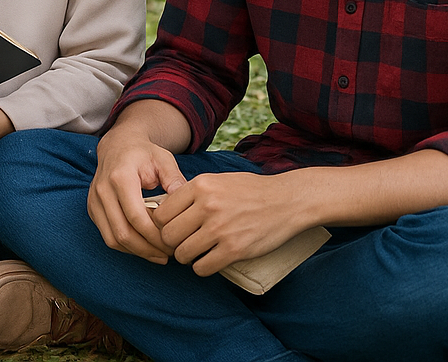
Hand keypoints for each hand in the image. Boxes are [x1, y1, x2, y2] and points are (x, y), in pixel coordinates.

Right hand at [87, 124, 188, 263]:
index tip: (173, 244)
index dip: (155, 236)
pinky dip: (126, 246)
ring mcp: (94, 201)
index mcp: (120, 177)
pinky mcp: (93, 209)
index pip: (136, 217)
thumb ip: (175, 180)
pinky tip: (145, 247)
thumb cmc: (144, 154)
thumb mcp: (164, 160)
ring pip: (112, 239)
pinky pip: (108, 236)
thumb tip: (187, 204)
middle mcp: (102, 190)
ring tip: (158, 255)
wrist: (118, 146)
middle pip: (123, 233)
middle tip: (168, 254)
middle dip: (147, 249)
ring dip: (137, 252)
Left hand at [149, 171, 307, 275]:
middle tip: (181, 243)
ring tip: (196, 252)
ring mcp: (220, 229)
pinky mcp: (234, 250)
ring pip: (182, 253)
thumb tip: (162, 209)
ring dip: (186, 257)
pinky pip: (202, 268)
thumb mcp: (216, 180)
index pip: (160, 213)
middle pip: (167, 235)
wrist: (287, 201)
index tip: (170, 229)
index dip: (161, 225)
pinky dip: (202, 267)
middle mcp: (207, 206)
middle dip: (171, 243)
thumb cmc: (249, 191)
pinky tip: (209, 261)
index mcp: (200, 186)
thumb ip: (191, 193)